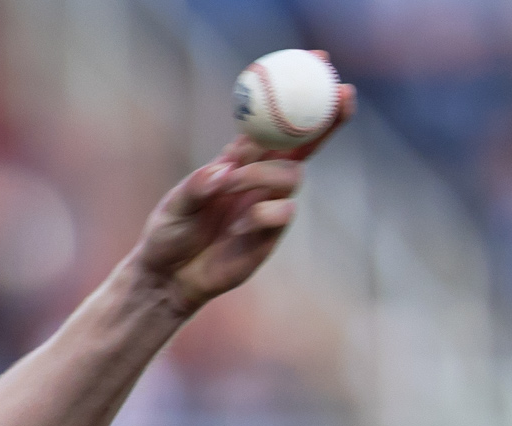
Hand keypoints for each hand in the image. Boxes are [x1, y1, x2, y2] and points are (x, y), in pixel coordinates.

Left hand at [133, 67, 356, 314]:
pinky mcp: (271, 235)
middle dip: (327, 117)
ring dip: (264, 174)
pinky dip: (262, 214)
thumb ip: (197, 186)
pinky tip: (237, 228)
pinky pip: (282, 214)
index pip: (275, 121)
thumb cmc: (169, 235)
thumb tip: (224, 170)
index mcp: (239, 160)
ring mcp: (269, 206)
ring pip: (291, 177)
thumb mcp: (175, 206)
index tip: (320, 60)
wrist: (169, 278)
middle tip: (342, 94)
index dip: (300, 93)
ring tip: (231, 185)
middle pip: (305, 143)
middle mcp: (260, 179)